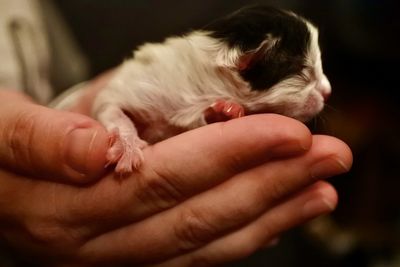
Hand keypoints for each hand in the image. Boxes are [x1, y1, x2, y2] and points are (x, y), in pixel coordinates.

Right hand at [0, 91, 351, 265]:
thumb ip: (42, 142)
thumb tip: (99, 150)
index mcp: (64, 208)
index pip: (167, 179)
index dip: (232, 155)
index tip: (288, 132)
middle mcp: (95, 246)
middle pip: (199, 216)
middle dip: (271, 185)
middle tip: (330, 158)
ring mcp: (115, 260)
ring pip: (206, 244)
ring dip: (271, 215)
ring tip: (320, 190)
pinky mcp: (128, 258)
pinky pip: (195, 255)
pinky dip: (243, 237)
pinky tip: (277, 218)